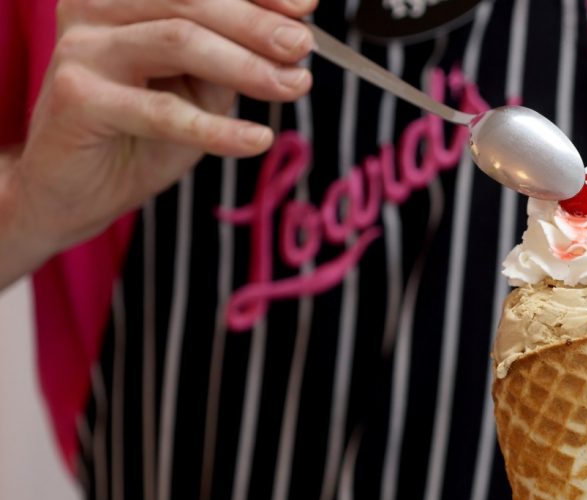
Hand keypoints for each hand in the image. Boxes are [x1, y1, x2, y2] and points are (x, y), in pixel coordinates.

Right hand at [11, 0, 317, 256]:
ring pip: (178, 41)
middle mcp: (96, 6)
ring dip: (246, 65)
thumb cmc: (139, 132)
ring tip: (293, 87)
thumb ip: (233, 56)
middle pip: (191, 1)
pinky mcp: (79, 98)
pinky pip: (163, 112)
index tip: (306, 5)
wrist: (77, 190)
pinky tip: (257, 139)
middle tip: (303, 47)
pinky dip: (218, 128)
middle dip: (257, 25)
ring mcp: (83, 48)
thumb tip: (293, 36)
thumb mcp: (198, 87)